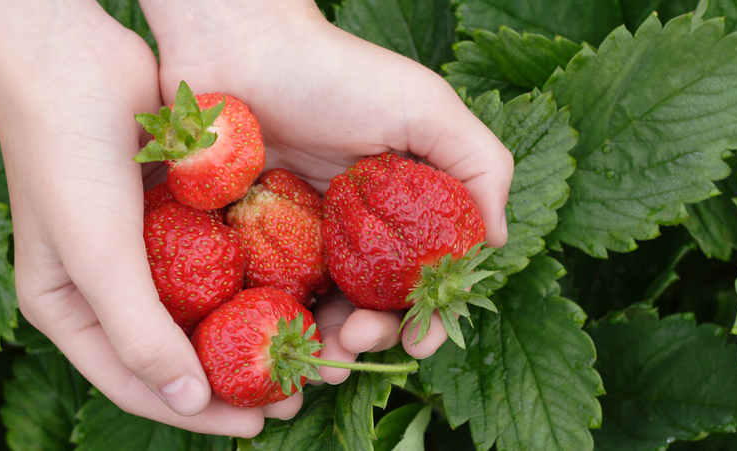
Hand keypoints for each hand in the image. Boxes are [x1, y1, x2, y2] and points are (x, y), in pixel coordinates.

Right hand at [0, 1, 296, 436]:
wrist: (75, 60)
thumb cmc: (68, 162)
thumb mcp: (96, 257)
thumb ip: (137, 332)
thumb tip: (190, 404)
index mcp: (77, 312)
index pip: (140, 381)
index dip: (199, 412)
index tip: (257, 425)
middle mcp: (117, 287)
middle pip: (182, 349)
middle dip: (238, 374)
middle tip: (296, 392)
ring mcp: (152, 249)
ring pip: (210, 305)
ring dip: (257, 327)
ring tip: (311, 347)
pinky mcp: (184, 214)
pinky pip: (224, 255)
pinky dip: (257, 273)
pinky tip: (302, 286)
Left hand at [140, 0, 513, 380]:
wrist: (239, 47)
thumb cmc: (336, 73)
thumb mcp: (427, 108)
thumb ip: (480, 167)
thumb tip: (498, 243)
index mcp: (402, 205)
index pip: (424, 276)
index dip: (428, 317)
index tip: (420, 343)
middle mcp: (357, 227)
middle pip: (372, 304)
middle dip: (371, 338)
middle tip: (351, 348)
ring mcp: (301, 236)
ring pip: (320, 309)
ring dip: (323, 346)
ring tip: (313, 363)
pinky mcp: (250, 239)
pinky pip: (267, 293)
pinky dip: (276, 324)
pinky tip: (274, 339)